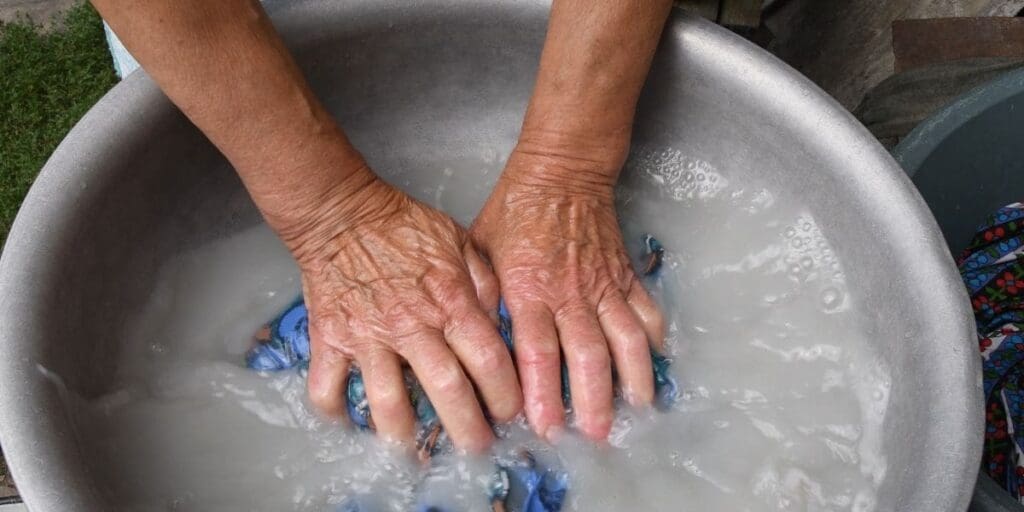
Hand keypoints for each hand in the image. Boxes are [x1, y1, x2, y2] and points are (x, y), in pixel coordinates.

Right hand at [285, 169, 521, 452]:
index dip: (506, 395)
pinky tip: (352, 425)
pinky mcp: (331, 340)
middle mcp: (412, 326)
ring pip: (388, 402)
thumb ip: (487, 280)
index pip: (489, 360)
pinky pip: (328, 388)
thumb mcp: (460, 240)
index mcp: (450, 301)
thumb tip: (504, 320)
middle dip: (468, 429)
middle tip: (478, 447)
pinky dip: (337, 414)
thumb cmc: (402, 225)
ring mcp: (368, 337)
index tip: (511, 413)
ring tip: (416, 451)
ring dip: (405, 435)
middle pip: (448, 391)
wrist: (341, 212)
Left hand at [470, 148, 664, 441]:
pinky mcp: (625, 276)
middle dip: (592, 400)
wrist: (561, 171)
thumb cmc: (513, 211)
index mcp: (527, 289)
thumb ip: (480, 296)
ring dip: (632, 378)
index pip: (535, 352)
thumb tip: (472, 343)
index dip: (541, 393)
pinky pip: (646, 312)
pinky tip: (657, 365)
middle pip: (586, 355)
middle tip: (594, 436)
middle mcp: (569, 293)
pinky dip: (654, 340)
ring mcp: (603, 285)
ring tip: (636, 411)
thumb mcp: (479, 249)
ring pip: (624, 339)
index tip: (543, 427)